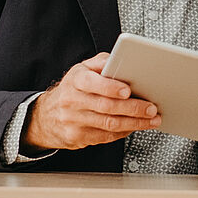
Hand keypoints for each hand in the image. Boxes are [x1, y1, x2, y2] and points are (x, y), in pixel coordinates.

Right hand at [24, 53, 162, 150]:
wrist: (46, 116)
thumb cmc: (72, 88)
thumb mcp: (82, 69)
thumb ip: (102, 62)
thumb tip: (121, 59)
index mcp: (75, 80)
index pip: (92, 83)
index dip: (111, 87)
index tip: (128, 90)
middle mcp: (72, 101)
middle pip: (106, 107)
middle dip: (133, 108)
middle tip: (151, 108)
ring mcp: (74, 121)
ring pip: (108, 124)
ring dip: (134, 123)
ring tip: (151, 120)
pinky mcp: (78, 138)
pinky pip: (105, 136)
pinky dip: (124, 132)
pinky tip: (136, 127)